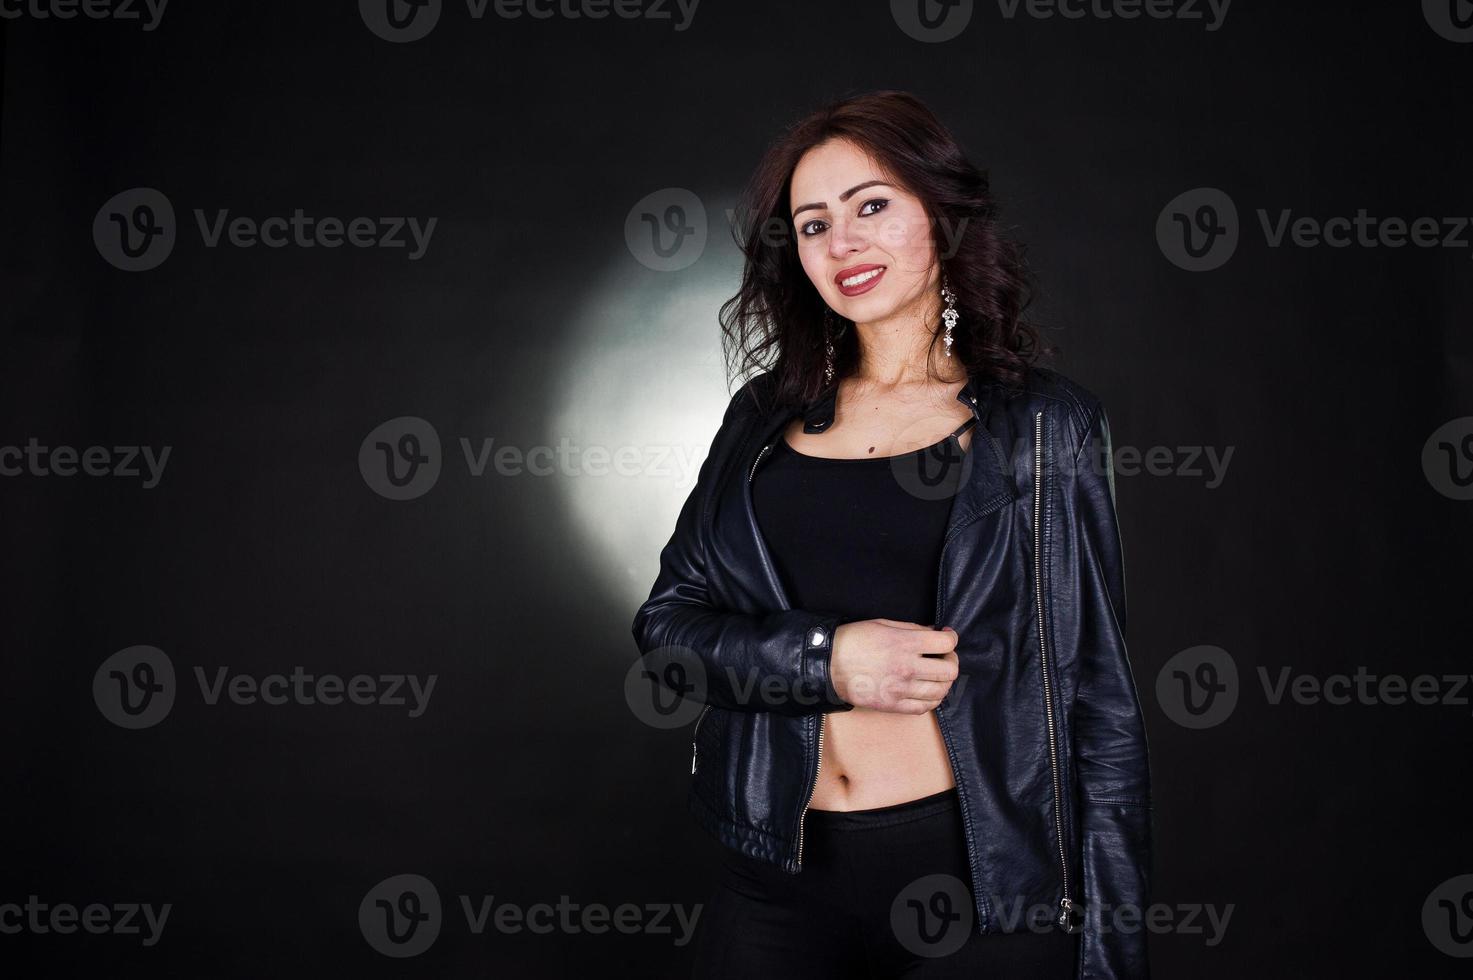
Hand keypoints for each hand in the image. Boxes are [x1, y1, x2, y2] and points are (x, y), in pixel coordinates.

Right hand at [829, 619, 959, 713]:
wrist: (829, 664)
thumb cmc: (854, 640)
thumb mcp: (883, 624)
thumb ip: (912, 629)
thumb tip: (934, 633)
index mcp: (905, 643)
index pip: (946, 643)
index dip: (951, 638)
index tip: (947, 637)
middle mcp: (907, 668)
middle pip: (949, 671)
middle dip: (951, 661)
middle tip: (944, 657)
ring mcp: (900, 689)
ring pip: (941, 691)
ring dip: (944, 682)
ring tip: (936, 675)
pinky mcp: (893, 705)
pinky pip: (924, 707)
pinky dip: (932, 699)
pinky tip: (928, 691)